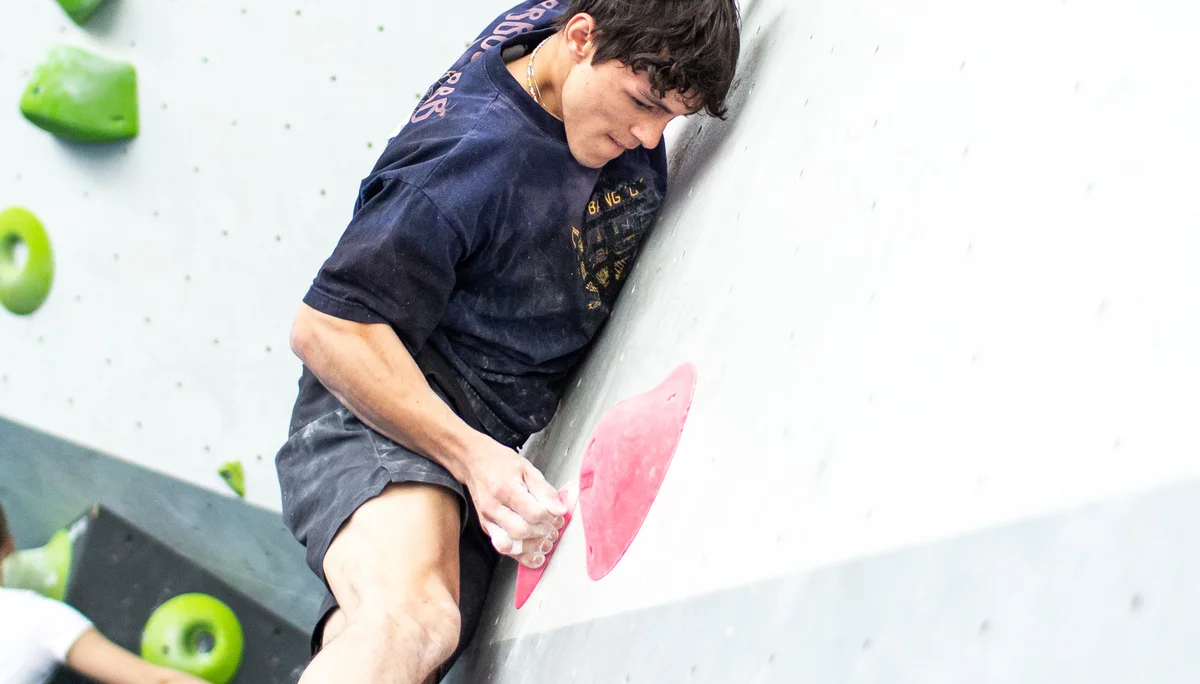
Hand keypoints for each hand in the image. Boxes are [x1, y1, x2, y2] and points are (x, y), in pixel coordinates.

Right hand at [462, 437, 566, 568]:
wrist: (473, 461)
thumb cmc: (500, 462)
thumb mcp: (527, 469)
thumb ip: (544, 490)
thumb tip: (560, 510)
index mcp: (506, 489)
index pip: (533, 513)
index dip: (550, 518)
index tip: (558, 516)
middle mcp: (493, 507)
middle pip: (521, 531)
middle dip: (542, 534)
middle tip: (554, 530)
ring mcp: (487, 520)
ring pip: (511, 545)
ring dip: (533, 547)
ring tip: (547, 543)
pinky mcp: (486, 528)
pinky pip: (504, 548)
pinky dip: (521, 555)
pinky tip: (535, 556)